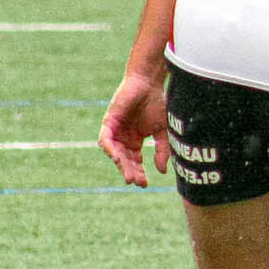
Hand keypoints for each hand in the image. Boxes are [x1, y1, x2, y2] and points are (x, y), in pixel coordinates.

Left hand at [98, 72, 168, 186]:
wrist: (149, 84)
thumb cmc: (157, 103)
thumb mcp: (163, 131)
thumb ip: (162, 150)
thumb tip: (162, 171)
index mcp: (135, 141)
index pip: (135, 162)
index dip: (139, 173)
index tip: (145, 184)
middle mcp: (124, 138)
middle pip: (125, 160)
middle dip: (130, 172)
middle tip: (136, 181)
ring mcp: (116, 131)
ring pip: (115, 153)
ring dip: (120, 164)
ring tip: (128, 174)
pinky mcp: (109, 122)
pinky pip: (105, 139)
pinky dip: (109, 149)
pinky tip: (116, 157)